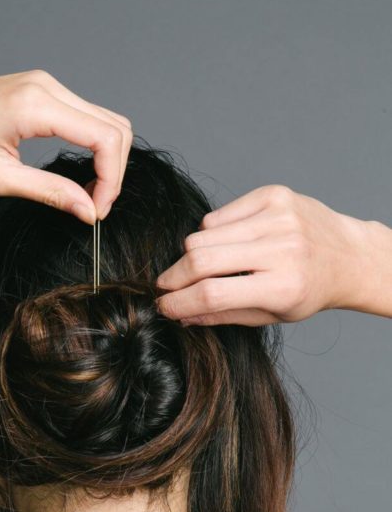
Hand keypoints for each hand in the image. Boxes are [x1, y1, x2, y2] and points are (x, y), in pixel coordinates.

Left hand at [0, 71, 132, 223]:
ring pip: (104, 119)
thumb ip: (50, 193)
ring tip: (88, 196)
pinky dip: (92, 146)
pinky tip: (78, 175)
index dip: (110, 180)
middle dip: (114, 171)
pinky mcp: (39, 90)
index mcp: (36, 105)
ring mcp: (44, 84)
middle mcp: (46, 86)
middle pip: (114, 125)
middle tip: (95, 208)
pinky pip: (84, 115)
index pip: (104, 138)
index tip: (96, 212)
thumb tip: (88, 211)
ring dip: (106, 159)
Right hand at [155, 184, 372, 325]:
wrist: (348, 256)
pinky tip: (225, 245)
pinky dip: (211, 233)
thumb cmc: (307, 290)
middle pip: (201, 260)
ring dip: (192, 256)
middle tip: (167, 287)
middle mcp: (282, 248)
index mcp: (282, 286)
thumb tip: (181, 314)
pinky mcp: (273, 196)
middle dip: (174, 277)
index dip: (179, 302)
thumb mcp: (270, 315)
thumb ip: (223, 315)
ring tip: (200, 268)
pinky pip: (218, 216)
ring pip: (203, 235)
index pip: (213, 294)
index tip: (163, 306)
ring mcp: (277, 217)